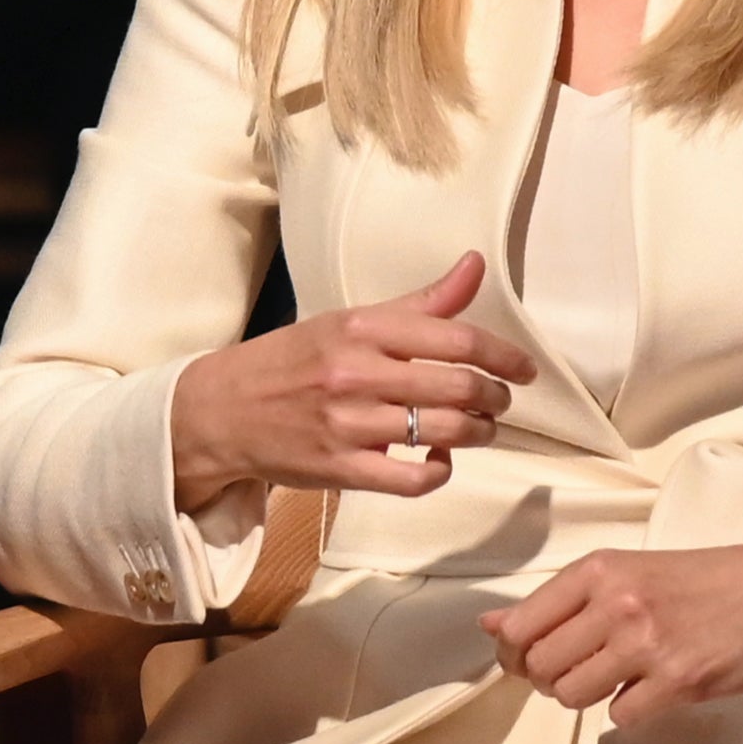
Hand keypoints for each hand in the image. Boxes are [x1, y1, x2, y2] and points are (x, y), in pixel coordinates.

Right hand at [166, 248, 532, 511]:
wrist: (220, 411)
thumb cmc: (291, 361)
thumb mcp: (348, 322)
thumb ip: (419, 303)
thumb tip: (474, 265)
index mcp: (360, 329)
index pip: (456, 338)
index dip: (503, 356)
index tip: (522, 370)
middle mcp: (354, 373)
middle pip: (459, 387)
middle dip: (495, 398)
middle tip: (499, 402)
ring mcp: (347, 424)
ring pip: (445, 432)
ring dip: (478, 434)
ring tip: (478, 429)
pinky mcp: (340, 469)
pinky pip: (414, 478)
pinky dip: (440, 471)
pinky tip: (439, 460)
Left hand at [484, 535, 742, 728]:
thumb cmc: (702, 582)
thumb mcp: (624, 572)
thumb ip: (558, 601)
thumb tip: (489, 626)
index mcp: (597, 570)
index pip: (518, 626)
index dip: (513, 653)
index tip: (526, 659)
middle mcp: (616, 604)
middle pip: (539, 666)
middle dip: (550, 678)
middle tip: (579, 671)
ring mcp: (648, 644)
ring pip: (571, 695)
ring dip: (587, 696)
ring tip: (617, 677)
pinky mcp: (680, 681)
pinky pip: (620, 717)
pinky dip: (631, 711)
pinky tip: (654, 689)